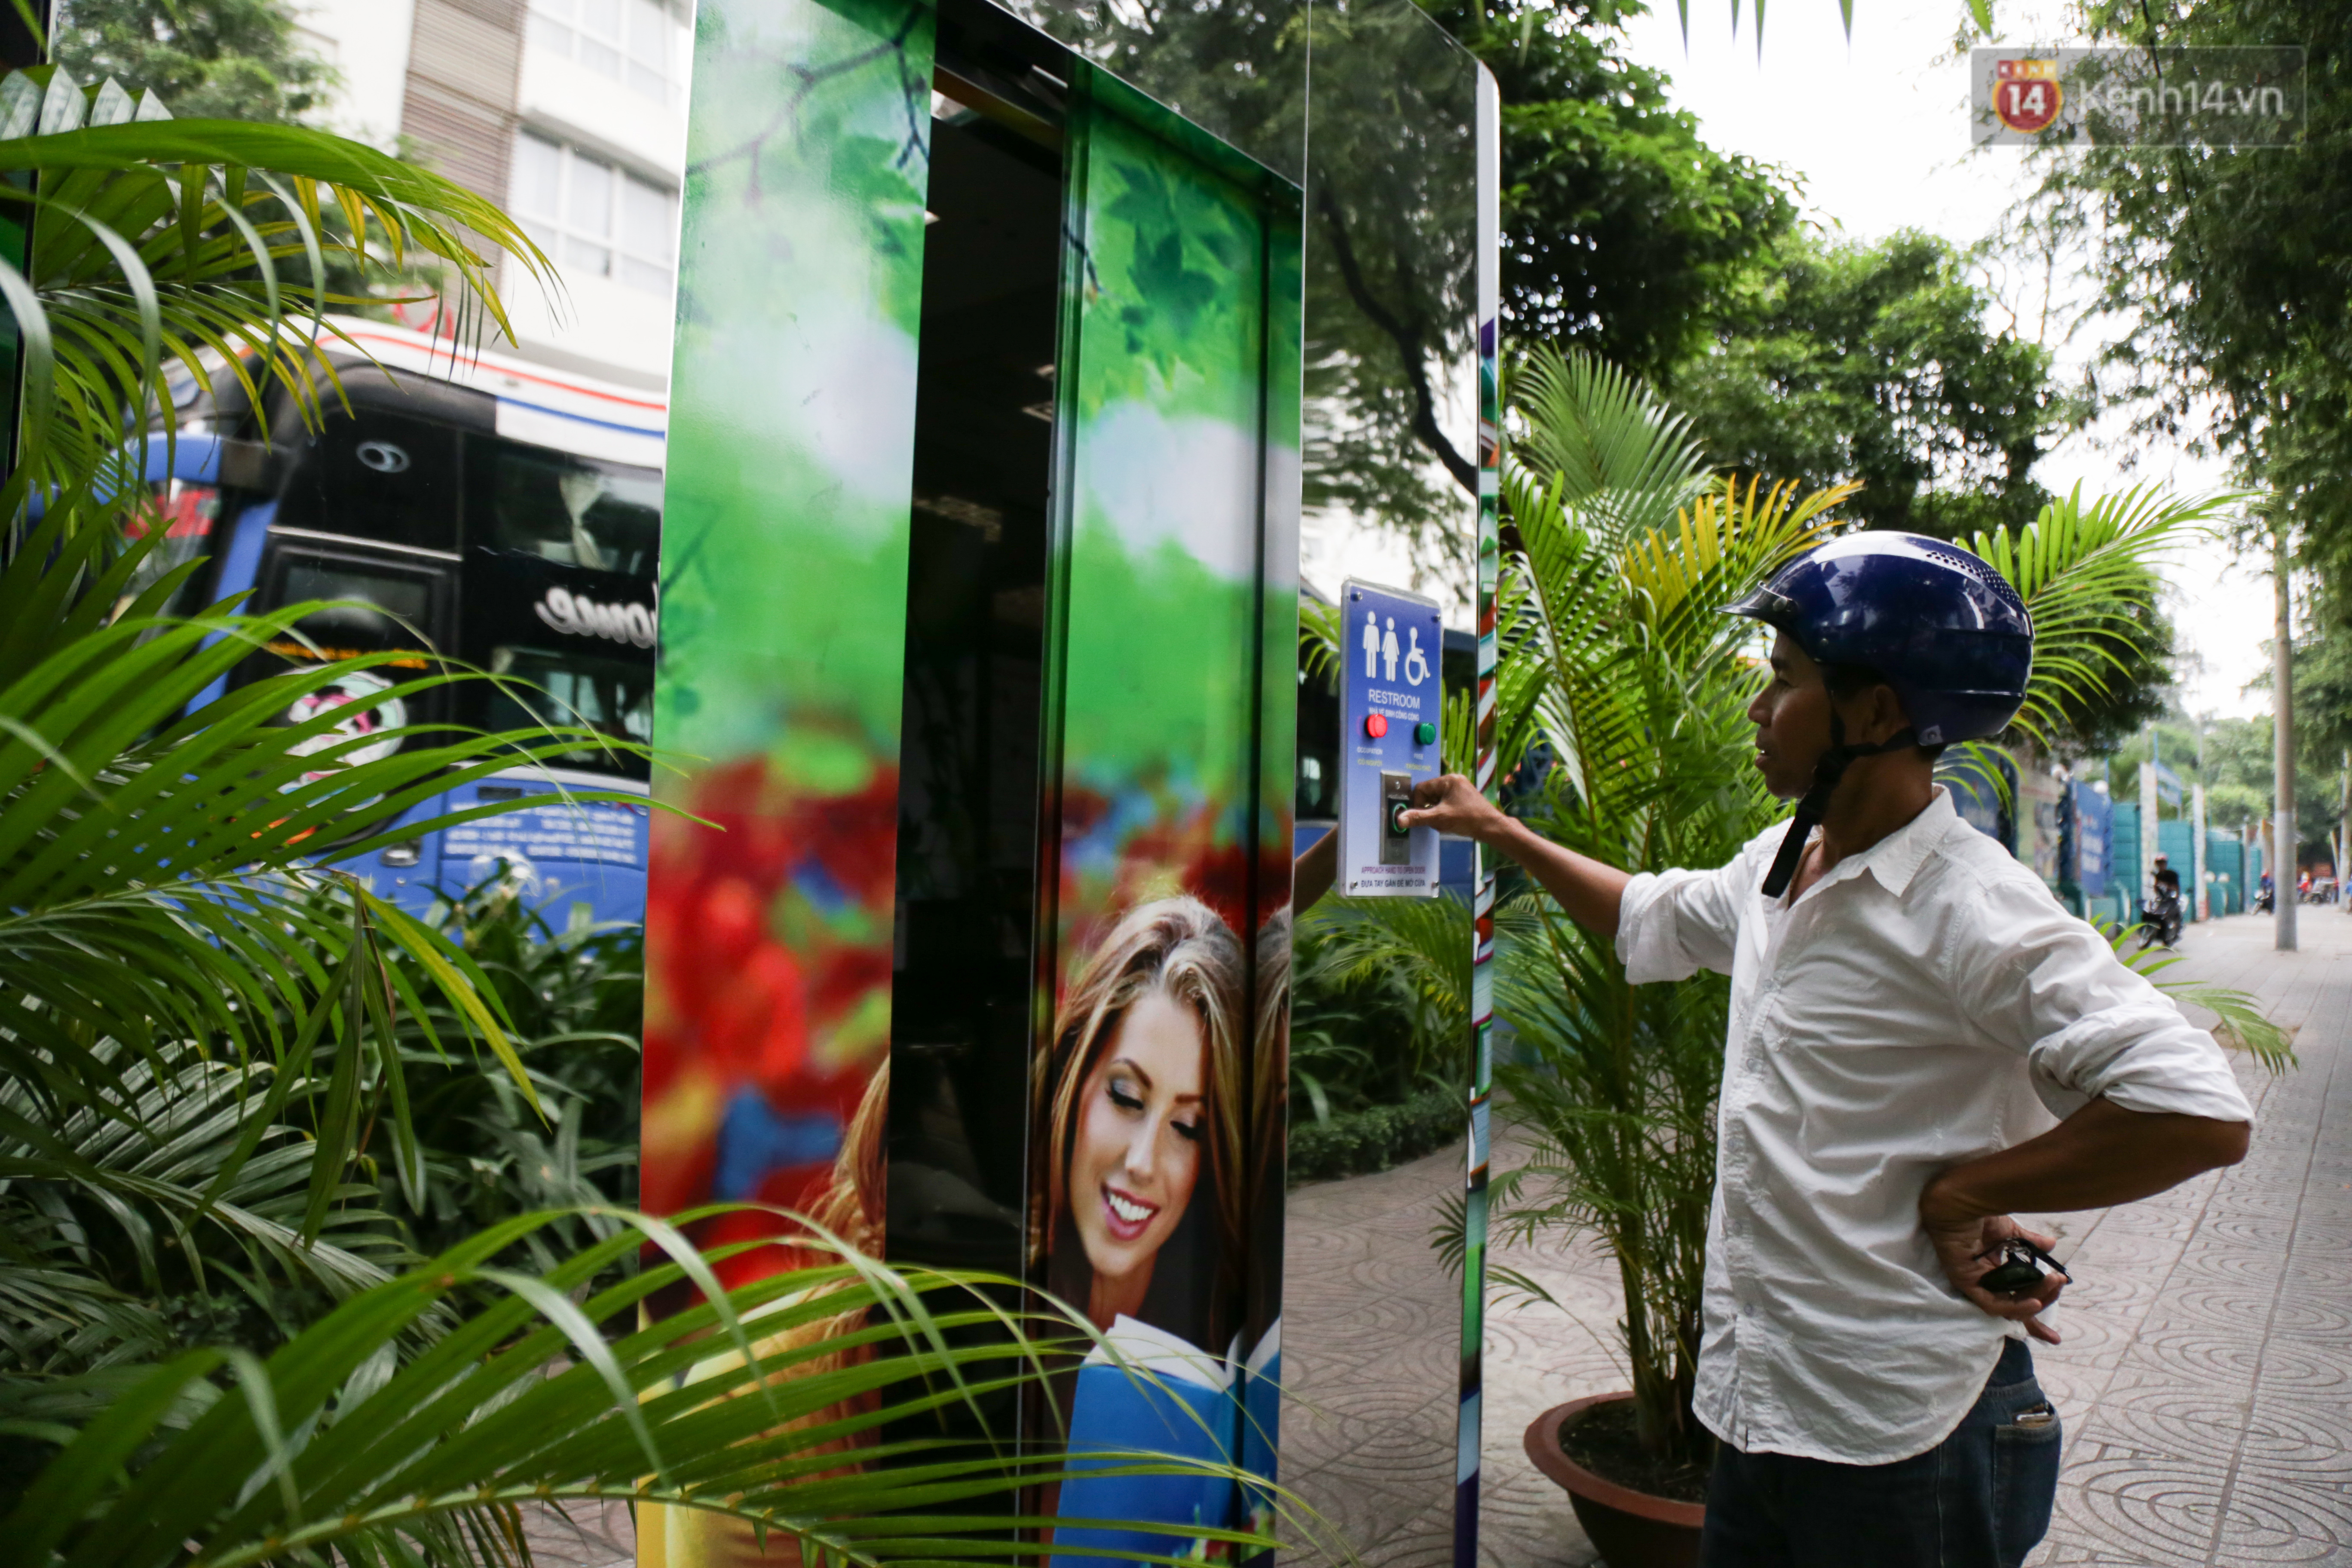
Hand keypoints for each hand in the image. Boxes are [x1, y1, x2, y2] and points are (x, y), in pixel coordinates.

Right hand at [1397, 773, 1515, 847]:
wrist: (1492, 828)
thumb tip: (1398, 820)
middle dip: (1428, 809)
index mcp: (1448, 780)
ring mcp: (1461, 789)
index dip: (1418, 803)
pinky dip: (1444, 814)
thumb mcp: (1440, 819)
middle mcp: (1454, 781)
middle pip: (1429, 793)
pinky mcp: (1465, 798)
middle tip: (1434, 821)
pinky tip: (1450, 823)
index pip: (1422, 788)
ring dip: (1436, 813)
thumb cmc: (1466, 819)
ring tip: (1444, 823)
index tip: (1422, 816)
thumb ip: (1418, 818)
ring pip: (1437, 800)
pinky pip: (1446, 803)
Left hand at [1921, 1208, 2068, 1345]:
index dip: (2035, 1322)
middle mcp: (1985, 1281)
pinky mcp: (1965, 1282)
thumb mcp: (2012, 1232)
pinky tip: (2034, 1301)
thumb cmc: (1981, 1214)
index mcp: (1995, 1272)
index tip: (2055, 1339)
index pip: (2016, 1302)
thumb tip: (2052, 1245)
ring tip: (2052, 1282)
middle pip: (2017, 1305)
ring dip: (2035, 1298)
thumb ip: (2030, 1243)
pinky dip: (2014, 1306)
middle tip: (2058, 1282)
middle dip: (2044, 1299)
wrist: (1963, 1200)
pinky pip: (1991, 1304)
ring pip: (2009, 1306)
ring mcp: (1975, 1283)